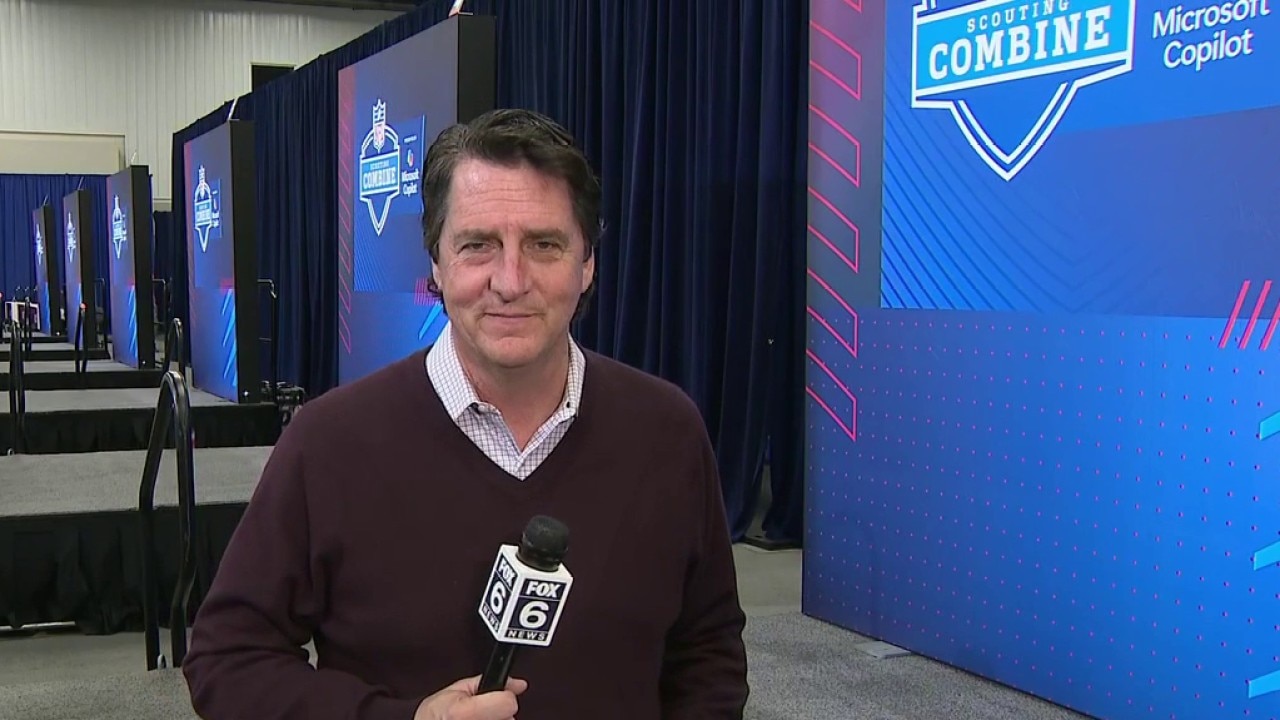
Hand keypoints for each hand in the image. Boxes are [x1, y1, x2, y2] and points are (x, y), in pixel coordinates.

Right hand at [413, 675, 528, 719]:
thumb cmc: (432, 717)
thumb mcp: (452, 691)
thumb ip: (484, 683)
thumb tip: (517, 683)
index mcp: (464, 713)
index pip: (509, 703)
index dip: (502, 697)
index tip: (493, 698)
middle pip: (510, 718)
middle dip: (497, 713)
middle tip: (478, 713)